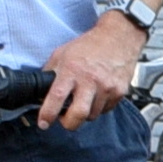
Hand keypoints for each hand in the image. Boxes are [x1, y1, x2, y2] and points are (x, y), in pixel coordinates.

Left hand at [39, 13, 144, 129]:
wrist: (118, 38)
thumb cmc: (90, 45)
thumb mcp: (62, 54)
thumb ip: (51, 73)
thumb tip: (42, 91)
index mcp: (72, 71)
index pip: (56, 97)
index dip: (48, 114)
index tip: (43, 123)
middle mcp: (90, 80)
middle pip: (79, 114)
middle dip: (69, 123)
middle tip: (64, 120)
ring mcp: (107, 87)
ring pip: (93, 115)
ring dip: (84, 113)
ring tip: (82, 102)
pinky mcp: (120, 91)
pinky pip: (106, 109)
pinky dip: (99, 107)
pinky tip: (96, 96)